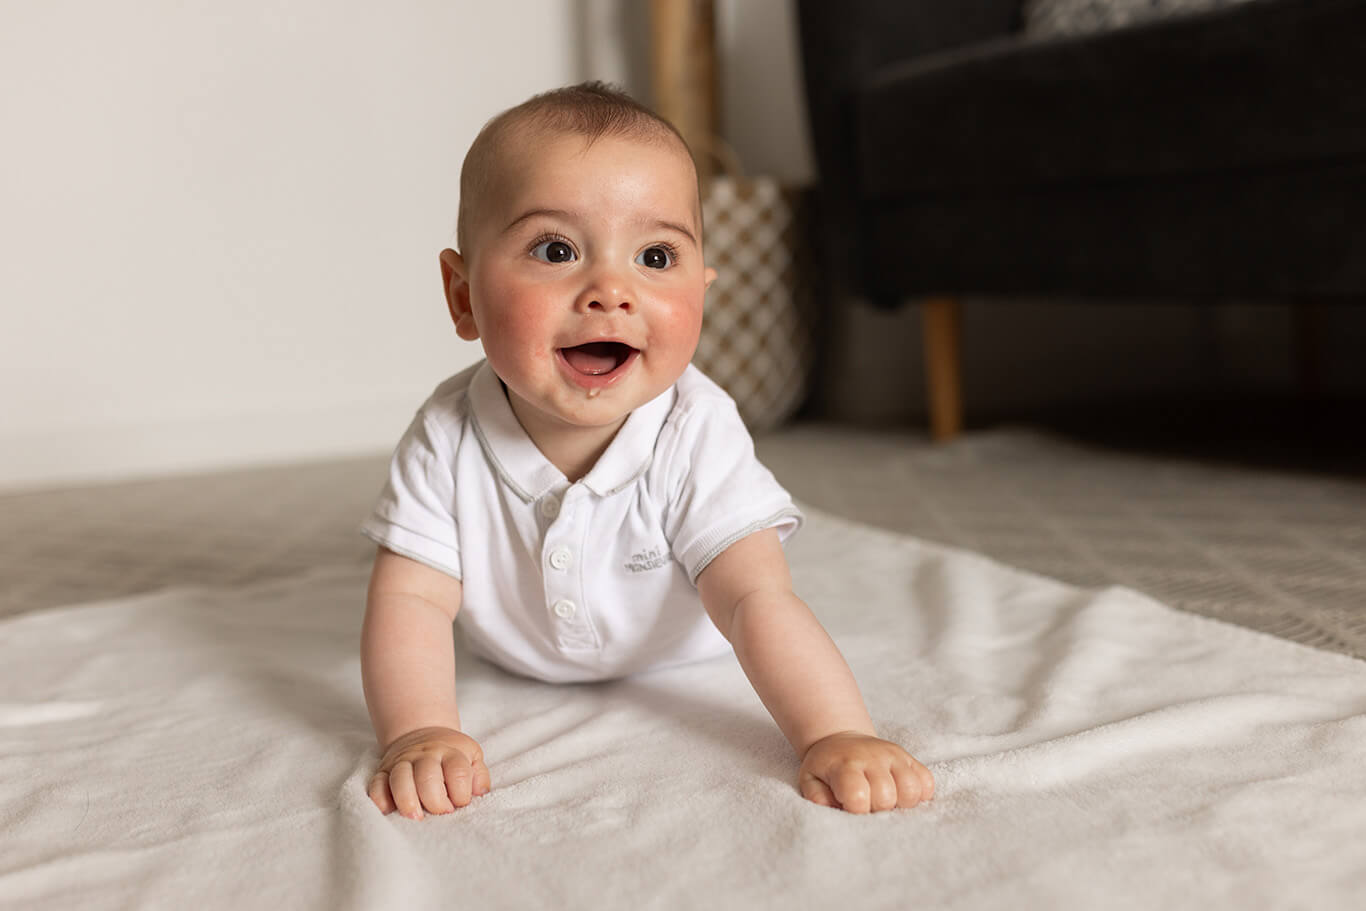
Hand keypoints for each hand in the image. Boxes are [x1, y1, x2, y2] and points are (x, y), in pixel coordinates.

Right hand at [367, 726, 490, 818]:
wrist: (422, 732)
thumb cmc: (451, 754)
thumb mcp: (472, 756)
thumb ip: (479, 775)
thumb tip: (479, 794)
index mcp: (451, 752)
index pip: (458, 772)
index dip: (461, 793)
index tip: (459, 804)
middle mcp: (425, 755)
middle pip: (428, 777)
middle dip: (435, 800)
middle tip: (439, 813)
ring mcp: (403, 761)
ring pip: (400, 778)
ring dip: (407, 800)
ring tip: (415, 817)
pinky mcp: (384, 770)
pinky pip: (377, 783)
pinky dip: (380, 798)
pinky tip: (387, 811)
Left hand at [798, 731, 933, 812]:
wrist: (841, 739)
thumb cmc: (826, 767)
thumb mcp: (810, 779)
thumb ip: (816, 797)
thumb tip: (830, 808)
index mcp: (846, 766)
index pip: (858, 798)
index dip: (855, 811)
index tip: (849, 808)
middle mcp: (872, 758)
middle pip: (886, 797)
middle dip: (877, 810)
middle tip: (867, 805)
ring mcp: (894, 756)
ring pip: (911, 790)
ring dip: (901, 804)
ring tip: (886, 802)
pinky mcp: (909, 758)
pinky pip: (927, 781)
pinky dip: (919, 794)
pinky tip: (901, 794)